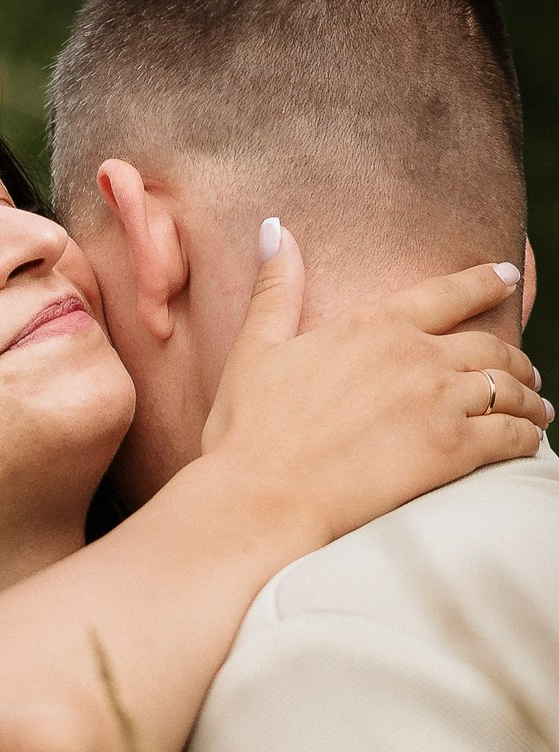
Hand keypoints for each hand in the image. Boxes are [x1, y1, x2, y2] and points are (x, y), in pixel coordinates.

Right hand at [203, 227, 550, 548]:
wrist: (259, 497)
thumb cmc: (248, 434)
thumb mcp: (255, 351)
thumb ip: (275, 290)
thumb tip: (274, 228)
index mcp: (372, 324)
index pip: (447, 293)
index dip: (485, 282)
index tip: (508, 277)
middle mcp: (414, 353)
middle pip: (488, 344)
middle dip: (515, 357)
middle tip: (527, 371)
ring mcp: (436, 401)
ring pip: (506, 388)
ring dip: (528, 398)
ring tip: (536, 410)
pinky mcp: (449, 450)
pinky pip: (507, 436)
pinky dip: (525, 438)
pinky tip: (529, 444)